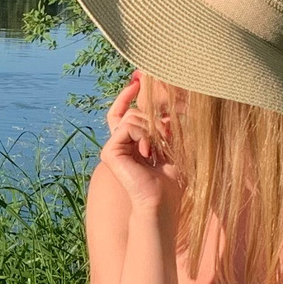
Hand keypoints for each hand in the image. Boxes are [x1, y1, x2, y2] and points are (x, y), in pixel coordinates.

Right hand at [98, 72, 180, 214]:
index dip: (126, 96)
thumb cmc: (171, 180)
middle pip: (133, 112)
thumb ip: (167, 125)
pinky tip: (148, 151)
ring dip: (151, 129)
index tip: (135, 82)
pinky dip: (142, 134)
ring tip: (158, 148)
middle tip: (167, 136)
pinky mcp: (109, 152)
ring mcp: (113, 148)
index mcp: (131, 142)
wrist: (161, 201)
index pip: (122, 112)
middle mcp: (119, 144)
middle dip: (154, 119)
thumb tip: (170, 102)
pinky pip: (127, 126)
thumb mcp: (173, 145)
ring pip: (131, 117)